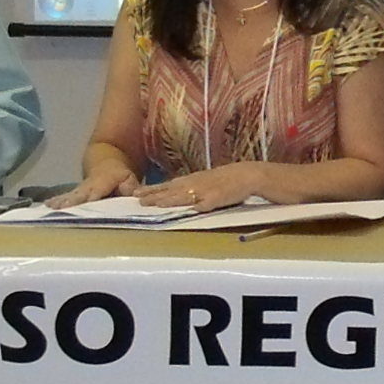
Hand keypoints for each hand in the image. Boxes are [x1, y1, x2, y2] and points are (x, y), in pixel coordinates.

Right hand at [51, 153, 139, 207]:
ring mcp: (79, 190)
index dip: (88, 200)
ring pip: (69, 196)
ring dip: (59, 202)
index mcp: (102, 183)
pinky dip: (56, 201)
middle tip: (57, 210)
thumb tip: (132, 193)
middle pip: (78, 196)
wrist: (105, 163)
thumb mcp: (128, 178)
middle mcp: (88, 187)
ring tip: (49, 208)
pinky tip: (45, 206)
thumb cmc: (119, 176)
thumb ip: (129, 186)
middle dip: (69, 203)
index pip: (95, 194)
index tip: (81, 207)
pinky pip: (64, 197)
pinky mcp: (74, 193)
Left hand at [123, 166, 268, 211]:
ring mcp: (206, 191)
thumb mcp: (204, 181)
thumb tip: (171, 195)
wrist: (247, 175)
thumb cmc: (225, 180)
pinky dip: (199, 205)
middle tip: (137, 200)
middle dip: (154, 196)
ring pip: (185, 196)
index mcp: (191, 181)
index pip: (167, 186)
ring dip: (170, 200)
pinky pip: (208, 202)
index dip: (152, 190)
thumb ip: (189, 189)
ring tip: (156, 205)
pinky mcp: (219, 198)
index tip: (135, 194)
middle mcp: (195, 185)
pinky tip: (193, 209)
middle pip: (171, 191)